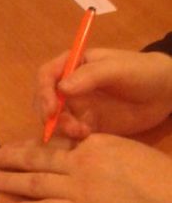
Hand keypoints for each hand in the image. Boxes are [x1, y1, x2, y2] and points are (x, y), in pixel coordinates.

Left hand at [0, 135, 171, 202]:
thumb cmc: (163, 178)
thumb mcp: (129, 152)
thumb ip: (104, 152)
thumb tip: (87, 156)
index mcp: (94, 142)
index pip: (54, 143)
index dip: (29, 146)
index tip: (13, 148)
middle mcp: (81, 160)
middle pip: (36, 157)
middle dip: (8, 157)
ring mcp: (80, 187)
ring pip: (34, 181)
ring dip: (7, 180)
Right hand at [34, 48, 171, 138]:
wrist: (165, 92)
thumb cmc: (140, 71)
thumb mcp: (117, 69)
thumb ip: (90, 76)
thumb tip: (62, 88)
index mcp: (73, 65)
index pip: (46, 75)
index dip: (43, 91)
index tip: (52, 109)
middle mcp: (70, 85)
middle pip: (44, 99)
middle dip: (49, 114)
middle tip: (66, 127)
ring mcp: (78, 106)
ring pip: (56, 119)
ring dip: (61, 128)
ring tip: (81, 133)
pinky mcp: (88, 124)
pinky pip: (71, 133)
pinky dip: (73, 137)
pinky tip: (88, 137)